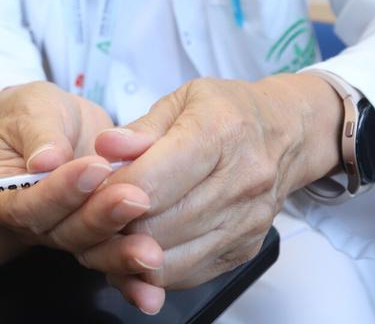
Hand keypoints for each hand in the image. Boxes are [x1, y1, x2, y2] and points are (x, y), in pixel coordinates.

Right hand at [0, 82, 164, 311]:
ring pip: (91, 248)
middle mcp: (32, 223)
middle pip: (63, 232)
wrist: (62, 122)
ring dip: (121, 249)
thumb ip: (39, 135)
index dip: (61, 192)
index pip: (28, 205)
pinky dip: (133, 274)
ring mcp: (64, 232)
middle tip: (135, 198)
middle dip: (100, 217)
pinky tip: (153, 287)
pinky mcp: (95, 236)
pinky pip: (111, 256)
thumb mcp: (33, 111)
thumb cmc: (37, 114)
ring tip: (151, 245)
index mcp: (2, 195)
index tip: (95, 166)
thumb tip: (45, 160)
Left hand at [88, 74, 341, 297]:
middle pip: (157, 225)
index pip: (152, 181)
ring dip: (127, 252)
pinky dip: (152, 268)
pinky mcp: (244, 250)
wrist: (288, 133)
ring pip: (169, 259)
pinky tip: (136, 247)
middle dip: (112, 224)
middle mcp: (241, 182)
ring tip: (107, 231)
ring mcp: (245, 222)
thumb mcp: (183, 99)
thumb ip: (140, 128)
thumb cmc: (228, 111)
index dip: (109, 191)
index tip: (86, 187)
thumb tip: (106, 148)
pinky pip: (186, 274)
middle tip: (89, 213)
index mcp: (220, 134)